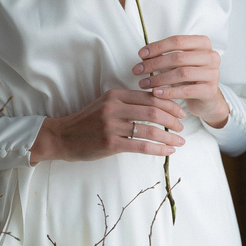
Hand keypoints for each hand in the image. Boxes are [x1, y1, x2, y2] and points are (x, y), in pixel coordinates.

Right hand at [29, 89, 185, 163]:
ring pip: (149, 129)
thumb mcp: (106, 104)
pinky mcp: (110, 143)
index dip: (169, 103)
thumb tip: (156, 106)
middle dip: (173, 119)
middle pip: (153, 110)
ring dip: (169, 136)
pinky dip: (158, 148)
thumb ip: (127, 103)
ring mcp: (112, 125)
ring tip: (180, 141)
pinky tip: (168, 151)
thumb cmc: (87, 122)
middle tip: (183, 126)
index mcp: (115, 94)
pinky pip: (140, 146)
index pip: (149, 96)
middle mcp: (114, 107)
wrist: (63, 137)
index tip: (180, 111)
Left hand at [133, 35, 228, 127]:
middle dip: (154, 64)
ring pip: (181, 73)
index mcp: (203, 43)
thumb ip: (164, 55)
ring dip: (159, 79)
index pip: (177, 41)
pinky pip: (186, 90)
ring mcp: (213, 73)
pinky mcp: (210, 91)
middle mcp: (211, 56)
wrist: (207, 98)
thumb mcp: (179, 62)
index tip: (140, 55)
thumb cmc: (190, 76)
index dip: (157, 47)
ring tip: (144, 83)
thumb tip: (143, 55)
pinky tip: (156, 93)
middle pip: (178, 57)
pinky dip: (169, 92)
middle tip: (138, 70)